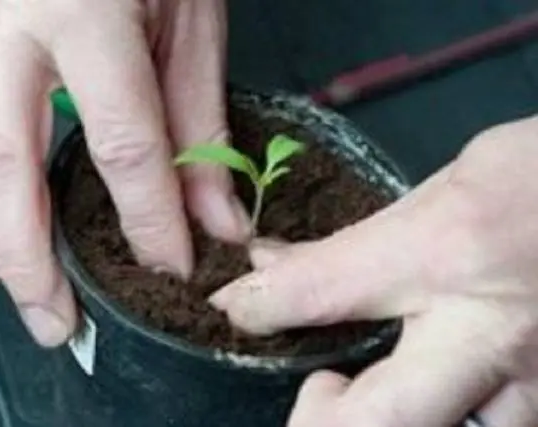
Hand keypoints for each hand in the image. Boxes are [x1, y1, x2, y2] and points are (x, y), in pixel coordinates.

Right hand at [0, 0, 246, 346]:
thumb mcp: (188, 19)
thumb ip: (197, 123)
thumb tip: (214, 216)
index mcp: (83, 10)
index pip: (123, 146)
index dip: (149, 223)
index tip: (169, 270)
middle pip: (2, 165)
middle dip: (30, 260)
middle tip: (58, 320)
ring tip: (1, 275)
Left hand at [211, 116, 537, 425]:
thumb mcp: (442, 194)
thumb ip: (354, 243)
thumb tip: (272, 263)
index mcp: (449, 253)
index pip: (321, 291)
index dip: (260, 304)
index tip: (235, 308)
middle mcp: (489, 338)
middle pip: (375, 420)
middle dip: (323, 419)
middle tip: (320, 387)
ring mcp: (532, 388)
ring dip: (387, 420)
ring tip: (364, 391)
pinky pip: (486, 426)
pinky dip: (444, 415)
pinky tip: (438, 387)